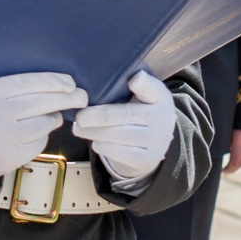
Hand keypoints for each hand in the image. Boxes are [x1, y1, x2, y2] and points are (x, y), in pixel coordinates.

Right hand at [0, 71, 89, 186]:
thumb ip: (14, 88)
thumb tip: (53, 83)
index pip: (34, 82)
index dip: (56, 82)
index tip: (70, 83)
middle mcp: (2, 112)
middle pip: (46, 102)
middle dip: (69, 98)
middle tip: (81, 97)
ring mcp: (8, 135)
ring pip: (47, 122)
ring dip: (54, 118)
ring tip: (51, 116)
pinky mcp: (13, 155)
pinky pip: (40, 142)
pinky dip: (40, 136)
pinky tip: (32, 133)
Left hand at [73, 71, 179, 185]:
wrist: (152, 143)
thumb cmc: (138, 111)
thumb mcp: (138, 95)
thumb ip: (124, 86)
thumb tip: (92, 84)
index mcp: (159, 96)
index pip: (151, 88)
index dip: (143, 83)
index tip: (134, 79)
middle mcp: (161, 118)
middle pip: (126, 115)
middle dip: (98, 116)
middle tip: (80, 117)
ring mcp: (156, 141)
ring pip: (118, 136)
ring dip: (94, 132)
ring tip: (79, 128)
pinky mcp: (146, 160)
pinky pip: (118, 153)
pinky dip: (102, 146)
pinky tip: (95, 141)